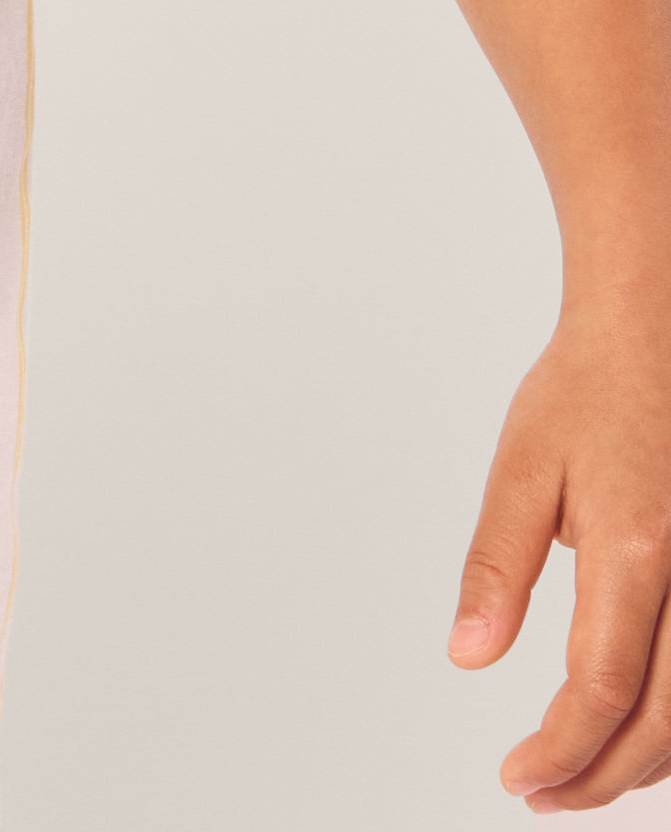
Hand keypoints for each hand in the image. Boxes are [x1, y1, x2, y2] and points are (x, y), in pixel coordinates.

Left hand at [450, 290, 670, 808]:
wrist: (657, 333)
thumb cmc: (586, 392)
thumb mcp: (522, 468)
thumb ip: (497, 568)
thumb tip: (467, 656)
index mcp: (636, 552)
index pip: (601, 687)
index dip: (562, 749)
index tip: (517, 778)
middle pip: (663, 722)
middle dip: (601, 776)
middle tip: (541, 795)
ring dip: (644, 760)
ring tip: (580, 775)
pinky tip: (636, 731)